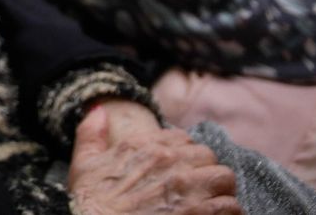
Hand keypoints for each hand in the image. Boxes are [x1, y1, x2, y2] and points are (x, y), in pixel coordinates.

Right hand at [67, 104, 239, 214]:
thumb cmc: (91, 205)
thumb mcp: (83, 166)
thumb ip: (90, 134)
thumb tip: (98, 111)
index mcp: (141, 146)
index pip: (182, 138)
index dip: (183, 155)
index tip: (179, 171)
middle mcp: (168, 161)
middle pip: (207, 156)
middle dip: (204, 172)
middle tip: (196, 190)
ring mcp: (186, 188)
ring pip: (225, 178)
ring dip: (220, 192)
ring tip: (211, 204)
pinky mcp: (201, 213)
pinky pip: (232, 206)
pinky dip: (228, 214)